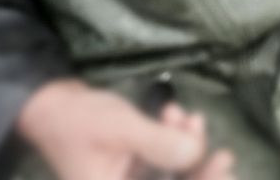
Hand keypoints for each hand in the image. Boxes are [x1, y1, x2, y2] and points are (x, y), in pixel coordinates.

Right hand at [16, 79, 235, 179]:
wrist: (55, 107)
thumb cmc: (81, 121)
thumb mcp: (122, 131)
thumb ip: (158, 144)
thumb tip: (196, 155)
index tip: (222, 169)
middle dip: (198, 173)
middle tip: (224, 155)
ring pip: (172, 177)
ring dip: (186, 149)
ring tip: (187, 117)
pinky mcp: (134, 171)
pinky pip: (164, 164)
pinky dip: (173, 141)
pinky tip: (174, 115)